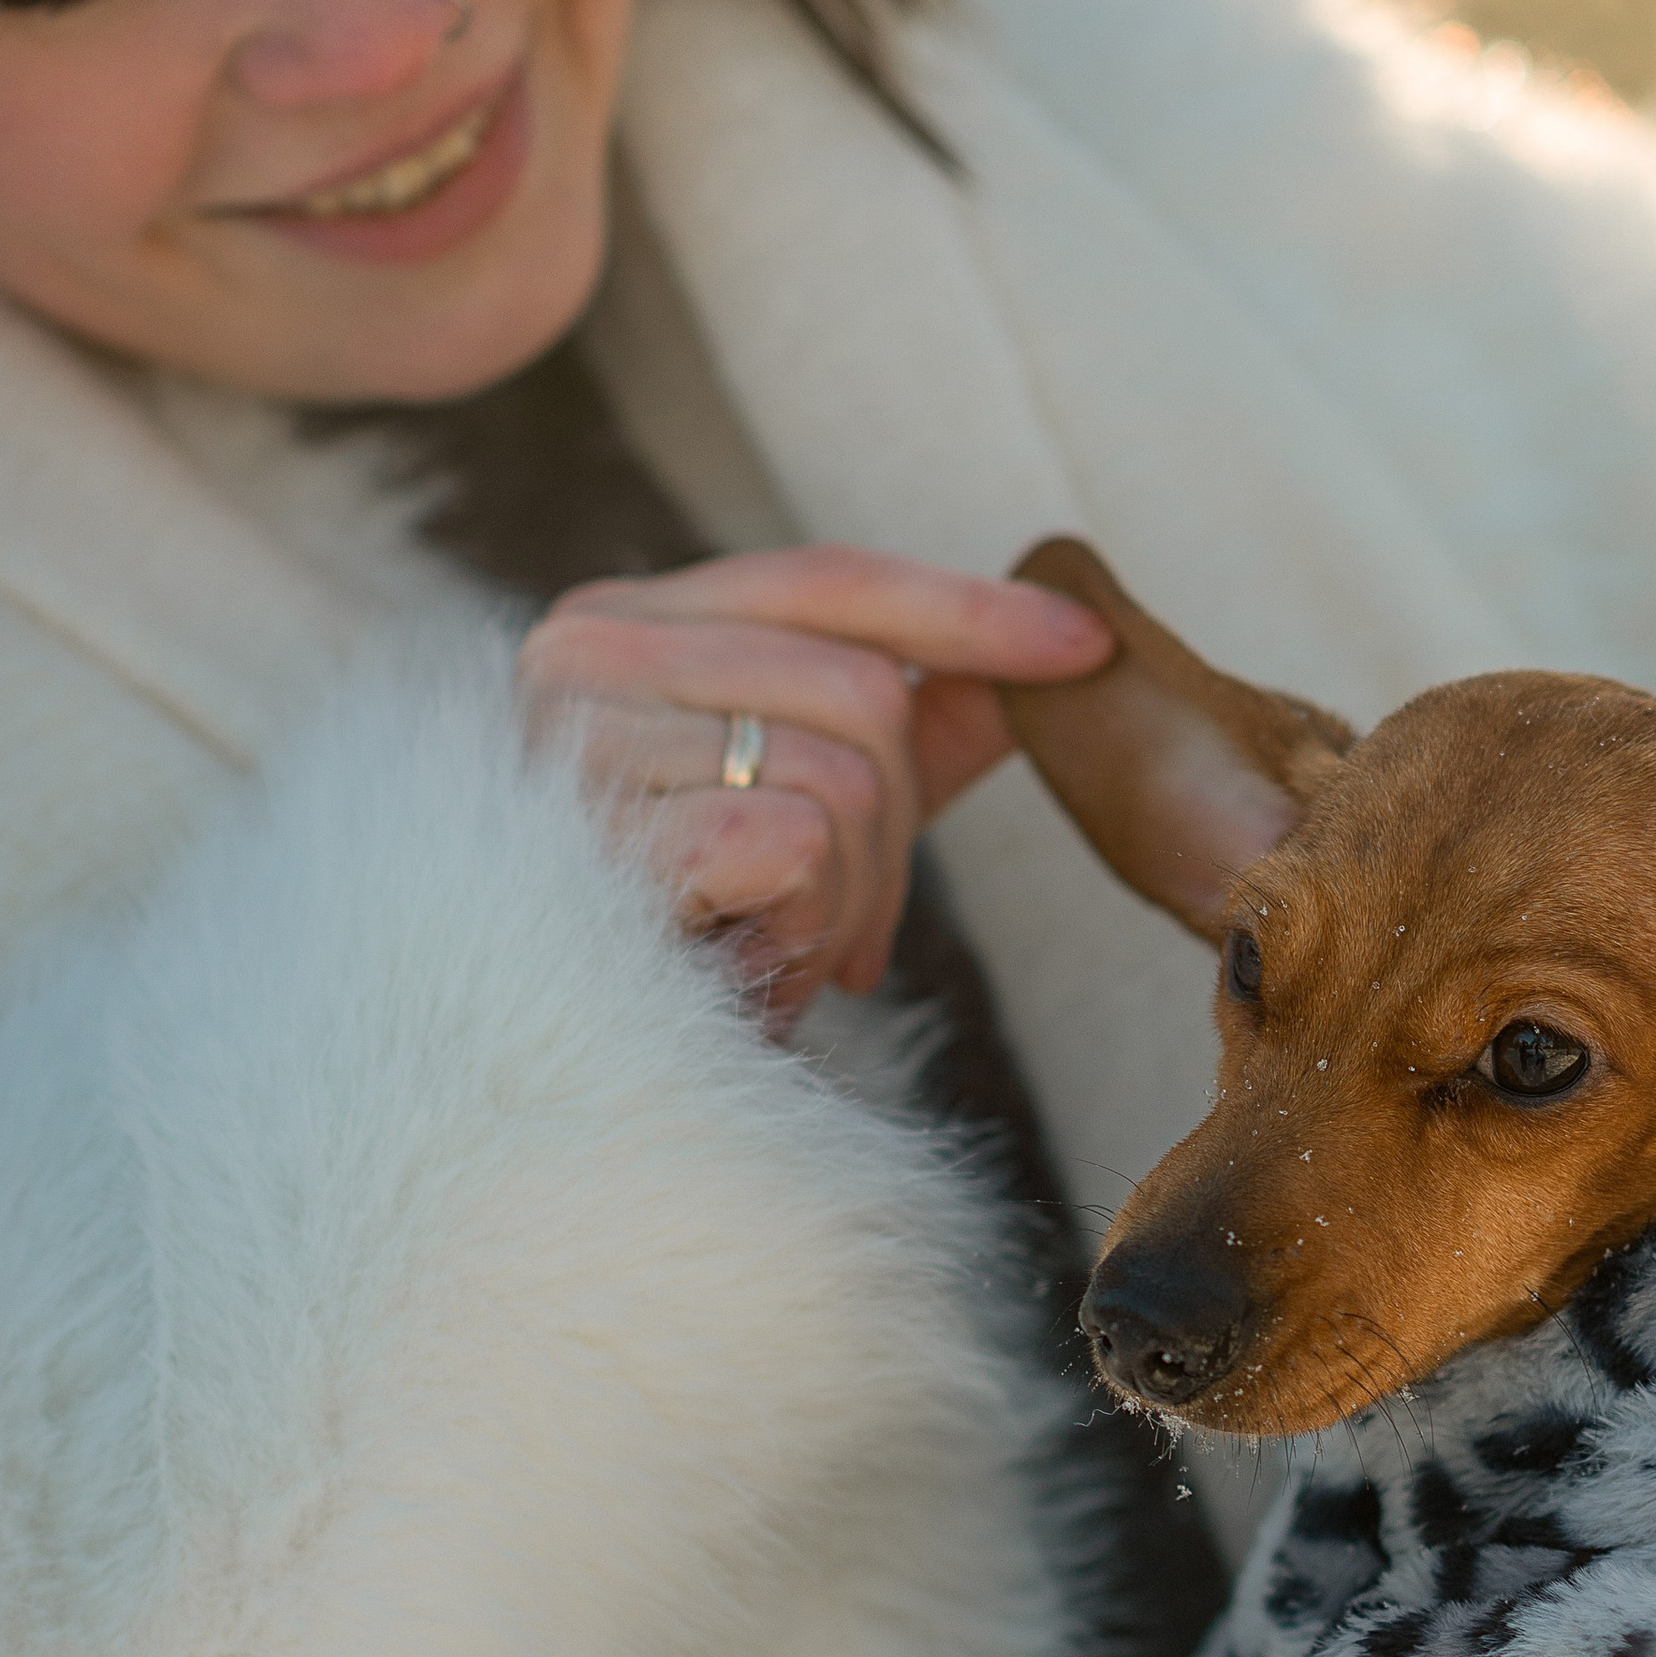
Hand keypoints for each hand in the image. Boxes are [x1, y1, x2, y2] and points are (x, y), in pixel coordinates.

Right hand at [517, 544, 1111, 1028]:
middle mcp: (581, 651)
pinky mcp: (601, 828)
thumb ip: (918, 724)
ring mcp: (577, 736)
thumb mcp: (814, 811)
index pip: (829, 580)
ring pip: (842, 776)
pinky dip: (805, 926)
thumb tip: (1054, 654)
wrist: (569, 1076)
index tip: (1086, 645)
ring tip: (786, 953)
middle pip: (863, 690)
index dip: (967, 612)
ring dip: (851, 899)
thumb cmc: (685, 938)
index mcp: (625, 621)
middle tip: (851, 932)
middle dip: (898, 832)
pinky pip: (798, 845)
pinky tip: (753, 969)